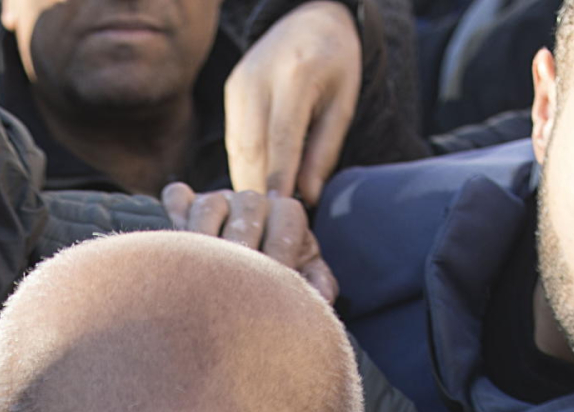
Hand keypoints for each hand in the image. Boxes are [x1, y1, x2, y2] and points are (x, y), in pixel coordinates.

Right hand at [161, 182, 338, 301]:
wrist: (227, 295)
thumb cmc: (269, 292)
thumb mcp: (296, 288)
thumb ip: (314, 286)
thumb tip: (323, 292)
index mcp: (285, 216)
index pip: (288, 214)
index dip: (282, 245)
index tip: (275, 277)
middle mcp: (252, 203)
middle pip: (248, 205)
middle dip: (241, 245)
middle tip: (235, 278)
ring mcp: (218, 201)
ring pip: (210, 204)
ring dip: (204, 236)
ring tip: (204, 271)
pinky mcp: (184, 205)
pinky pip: (178, 198)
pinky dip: (176, 211)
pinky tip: (178, 240)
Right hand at [223, 0, 360, 206]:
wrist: (310, 20)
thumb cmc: (336, 65)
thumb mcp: (342, 104)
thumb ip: (324, 150)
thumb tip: (306, 197)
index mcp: (294, 77)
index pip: (281, 141)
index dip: (279, 182)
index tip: (281, 217)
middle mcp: (258, 79)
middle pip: (252, 149)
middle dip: (259, 190)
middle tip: (268, 229)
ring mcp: (239, 84)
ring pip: (237, 148)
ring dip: (247, 183)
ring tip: (259, 218)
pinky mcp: (231, 91)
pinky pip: (234, 140)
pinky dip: (243, 166)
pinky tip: (253, 190)